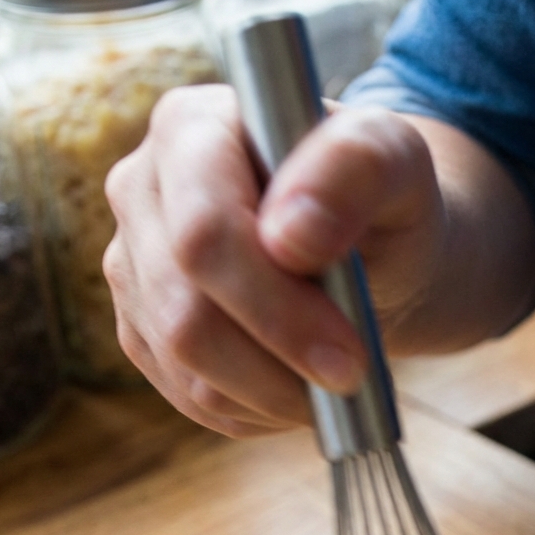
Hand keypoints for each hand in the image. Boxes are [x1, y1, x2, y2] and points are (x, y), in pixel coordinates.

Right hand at [103, 84, 534, 438]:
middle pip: (185, 311)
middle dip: (279, 361)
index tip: (349, 354)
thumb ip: (357, 168)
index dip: (273, 306)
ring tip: (336, 381)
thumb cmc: (385, 202)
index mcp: (191, 126)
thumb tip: (291, 234)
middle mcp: (141, 190)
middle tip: (353, 380)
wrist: (374, 255)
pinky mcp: (141, 329)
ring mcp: (132, 265)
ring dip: (273, 392)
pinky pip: (186, 394)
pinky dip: (254, 408)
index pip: (203, 233)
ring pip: (184, 363)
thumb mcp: (402, 164)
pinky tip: (299, 386)